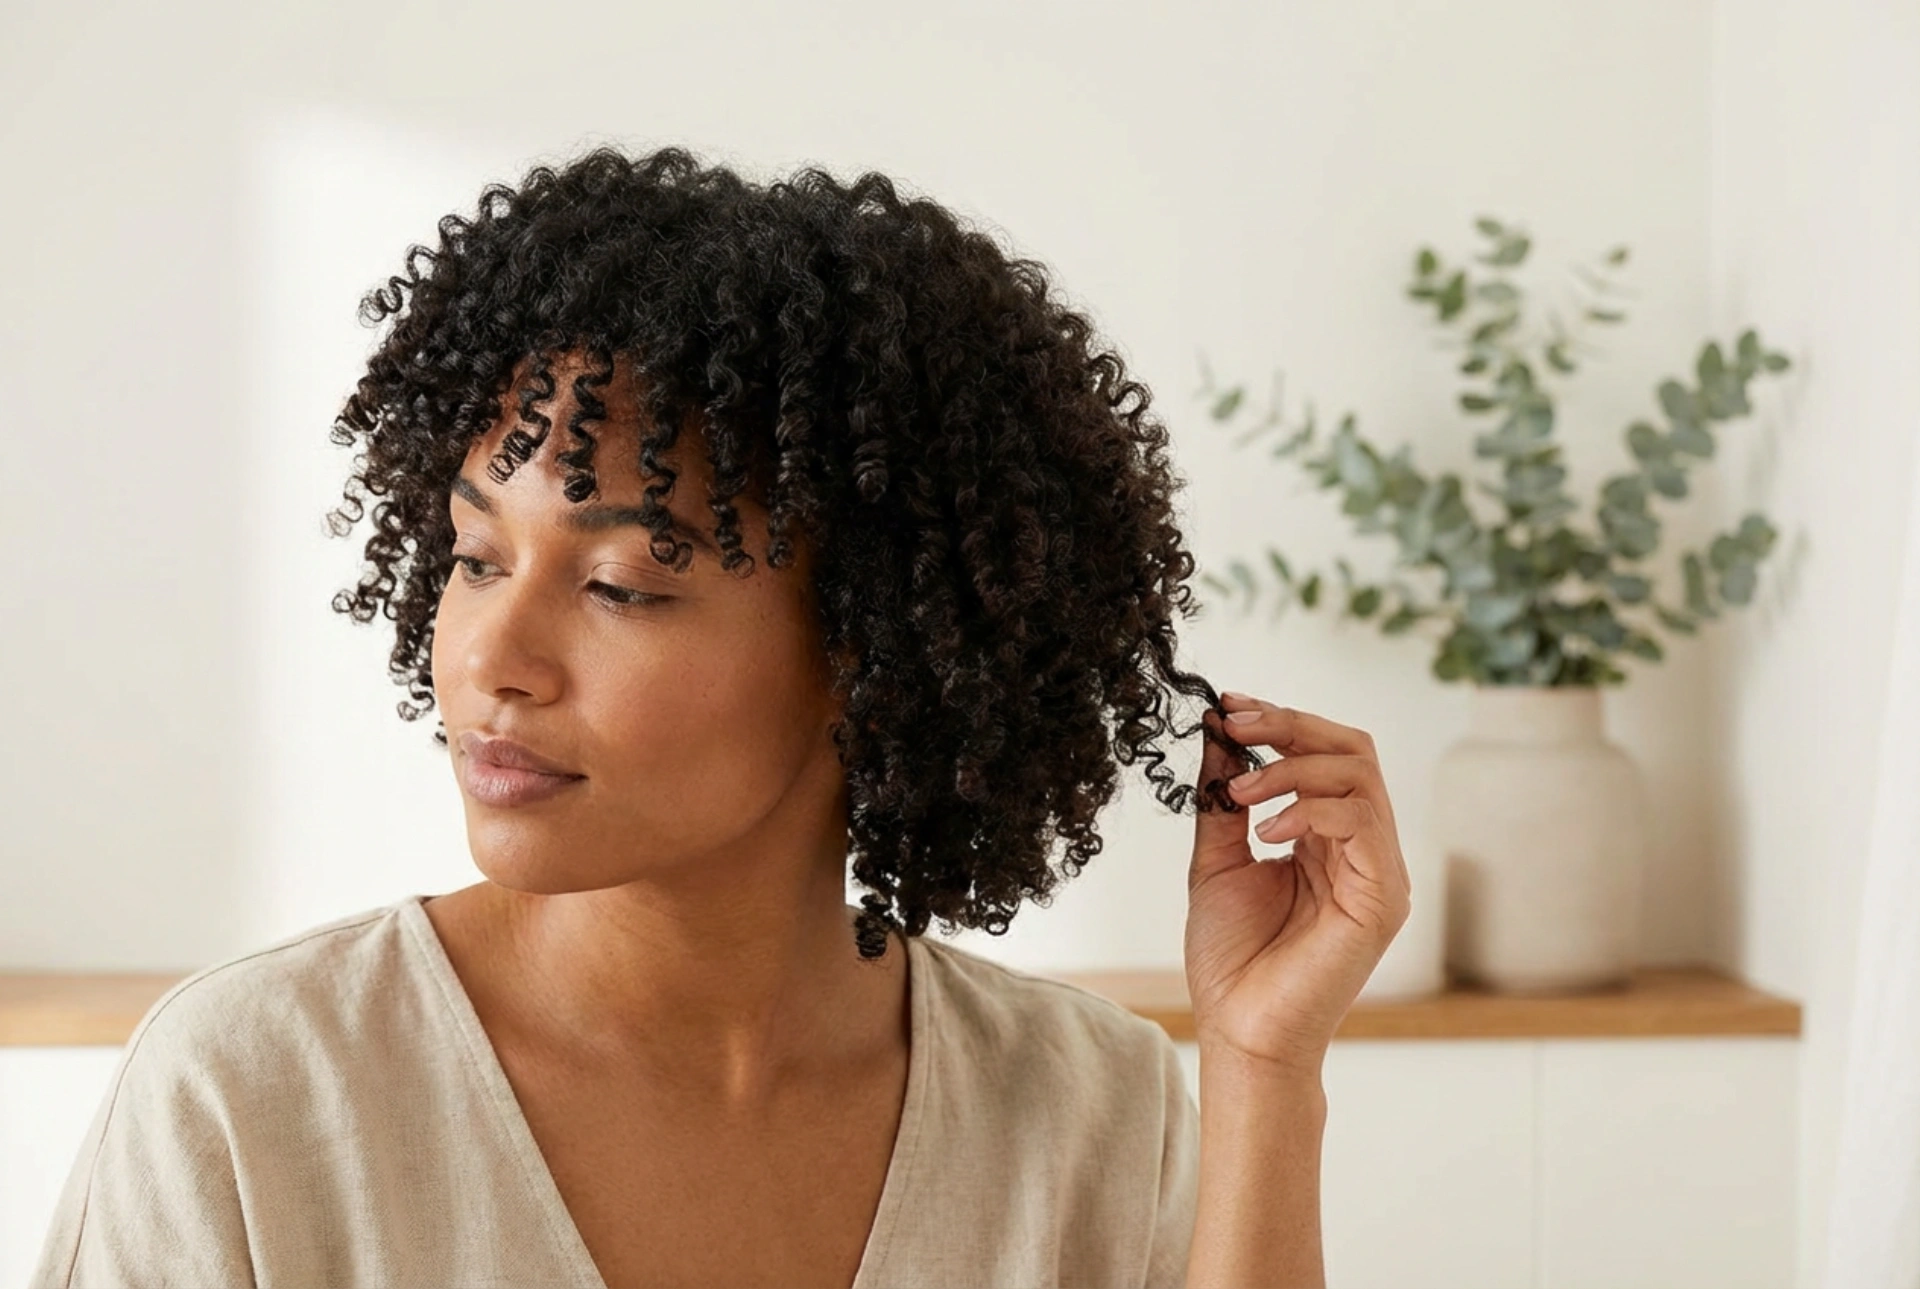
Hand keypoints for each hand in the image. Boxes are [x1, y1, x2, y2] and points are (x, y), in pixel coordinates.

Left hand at [1184, 692, 1412, 1075]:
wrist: (1241, 1033)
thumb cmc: (1232, 961)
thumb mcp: (1217, 860)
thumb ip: (1223, 798)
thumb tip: (1218, 731)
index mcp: (1328, 838)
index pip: (1326, 753)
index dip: (1280, 720)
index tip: (1228, 706)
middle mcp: (1363, 850)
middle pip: (1353, 750)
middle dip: (1291, 725)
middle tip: (1237, 723)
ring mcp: (1380, 873)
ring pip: (1359, 776)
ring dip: (1292, 767)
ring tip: (1240, 795)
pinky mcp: (1383, 899)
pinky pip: (1362, 822)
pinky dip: (1310, 810)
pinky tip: (1266, 833)